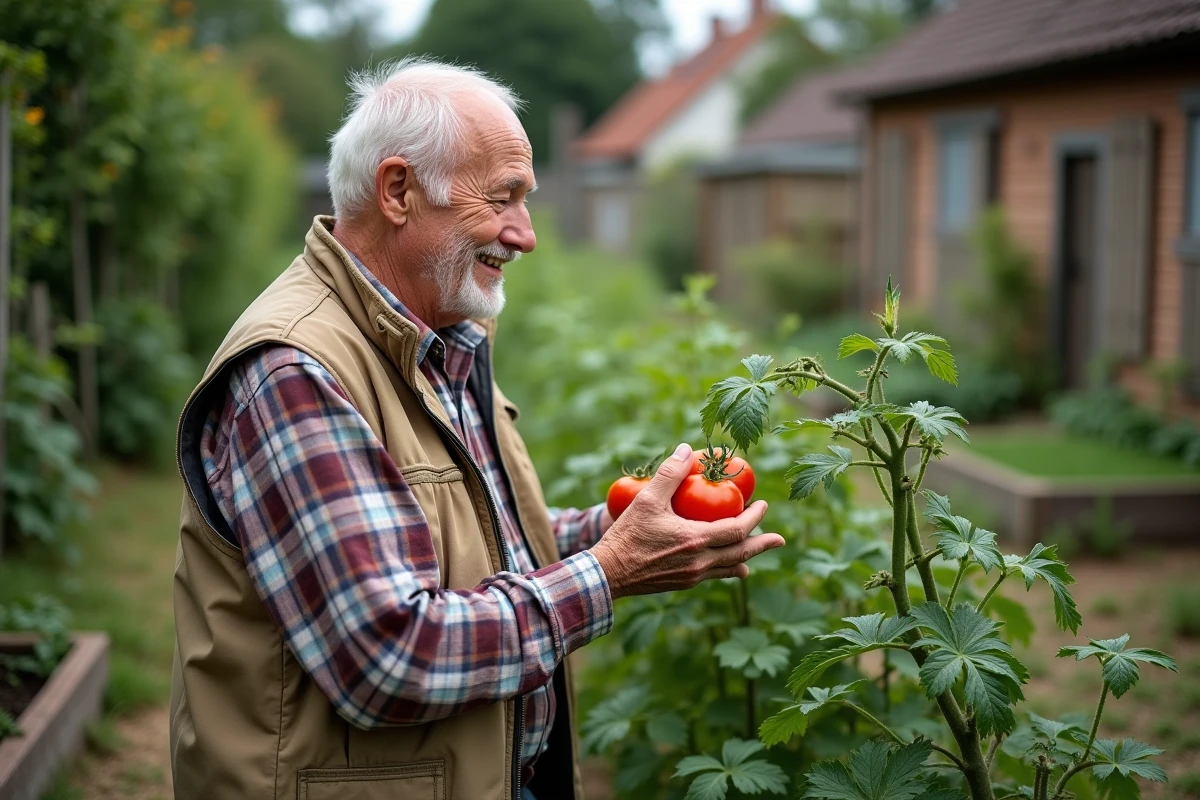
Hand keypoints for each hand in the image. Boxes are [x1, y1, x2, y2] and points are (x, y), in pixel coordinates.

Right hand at [590, 443, 784, 598]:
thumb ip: (670, 474)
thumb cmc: (626, 535)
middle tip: (779, 538)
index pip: (737, 530)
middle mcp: (699, 562)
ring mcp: (692, 576)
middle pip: (741, 554)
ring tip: (757, 554)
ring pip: (728, 568)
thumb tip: (687, 449)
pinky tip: (728, 567)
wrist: (608, 574)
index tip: (763, 505)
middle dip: (762, 544)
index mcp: (695, 540)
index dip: (754, 518)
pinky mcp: (682, 584)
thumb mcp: (647, 500)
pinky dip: (726, 568)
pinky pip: (713, 576)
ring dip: (746, 558)